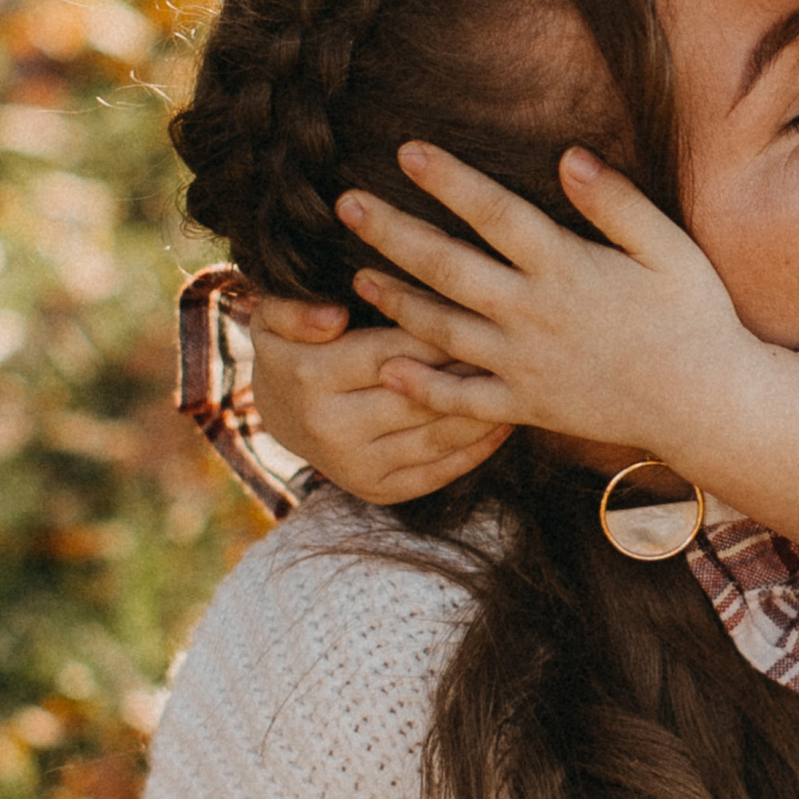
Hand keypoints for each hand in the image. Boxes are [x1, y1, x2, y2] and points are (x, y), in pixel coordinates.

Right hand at [248, 290, 512, 505]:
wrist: (278, 411)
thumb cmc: (292, 345)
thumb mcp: (276, 313)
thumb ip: (296, 307)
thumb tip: (334, 317)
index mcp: (312, 376)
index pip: (395, 349)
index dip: (443, 329)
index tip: (485, 309)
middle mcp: (333, 429)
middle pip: (423, 395)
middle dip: (472, 369)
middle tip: (519, 343)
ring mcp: (356, 467)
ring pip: (438, 436)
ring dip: (485, 410)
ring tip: (521, 379)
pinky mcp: (378, 491)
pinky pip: (440, 471)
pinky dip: (478, 448)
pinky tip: (506, 419)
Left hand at [337, 142, 757, 471]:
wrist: (708, 406)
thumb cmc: (696, 318)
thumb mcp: (670, 249)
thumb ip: (617, 203)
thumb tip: (569, 156)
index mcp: (566, 268)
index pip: (494, 212)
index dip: (448, 180)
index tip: (405, 150)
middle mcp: (534, 315)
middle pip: (448, 267)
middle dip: (392, 233)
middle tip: (344, 204)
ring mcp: (525, 364)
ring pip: (443, 330)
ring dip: (395, 302)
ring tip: (357, 277)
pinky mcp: (528, 405)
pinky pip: (465, 398)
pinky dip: (423, 386)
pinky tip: (388, 368)